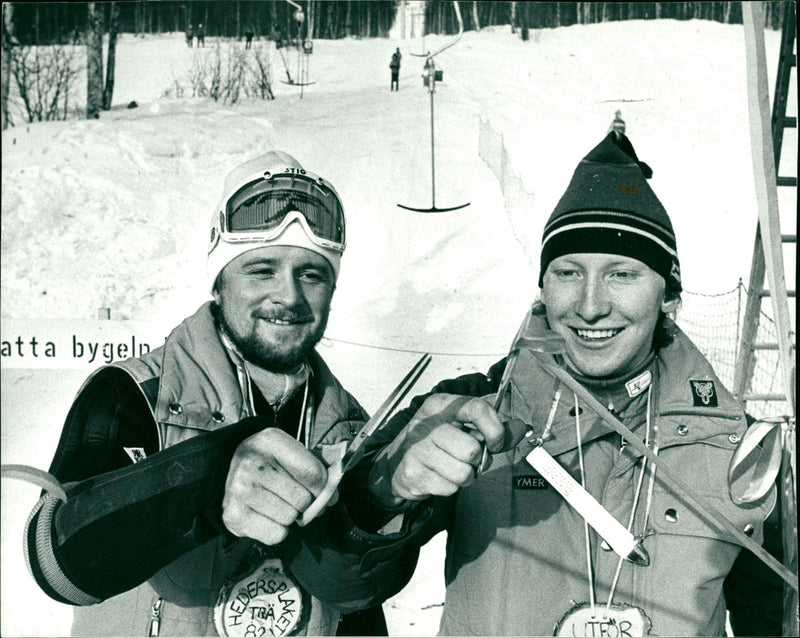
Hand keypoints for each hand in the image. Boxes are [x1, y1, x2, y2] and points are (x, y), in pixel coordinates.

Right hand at [223, 428, 327, 544]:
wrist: (229, 470)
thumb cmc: (270, 463)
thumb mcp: (291, 452)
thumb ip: (318, 466)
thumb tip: (334, 489)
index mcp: (270, 440)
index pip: (313, 473)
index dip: (324, 487)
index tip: (322, 490)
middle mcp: (251, 463)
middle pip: (303, 498)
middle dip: (305, 502)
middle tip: (295, 497)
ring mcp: (240, 489)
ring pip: (290, 518)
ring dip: (290, 516)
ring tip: (278, 503)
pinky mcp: (234, 515)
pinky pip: (276, 534)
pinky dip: (277, 530)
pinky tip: (267, 515)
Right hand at [368, 394, 504, 505]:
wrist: (396, 462)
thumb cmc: (438, 441)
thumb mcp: (463, 426)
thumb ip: (495, 428)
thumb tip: (522, 429)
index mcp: (441, 404)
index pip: (477, 408)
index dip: (495, 429)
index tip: (496, 442)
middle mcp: (427, 423)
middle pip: (472, 449)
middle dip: (477, 461)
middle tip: (467, 459)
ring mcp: (417, 449)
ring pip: (463, 472)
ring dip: (465, 476)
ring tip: (452, 467)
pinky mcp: (413, 473)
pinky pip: (450, 488)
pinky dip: (450, 487)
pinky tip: (438, 476)